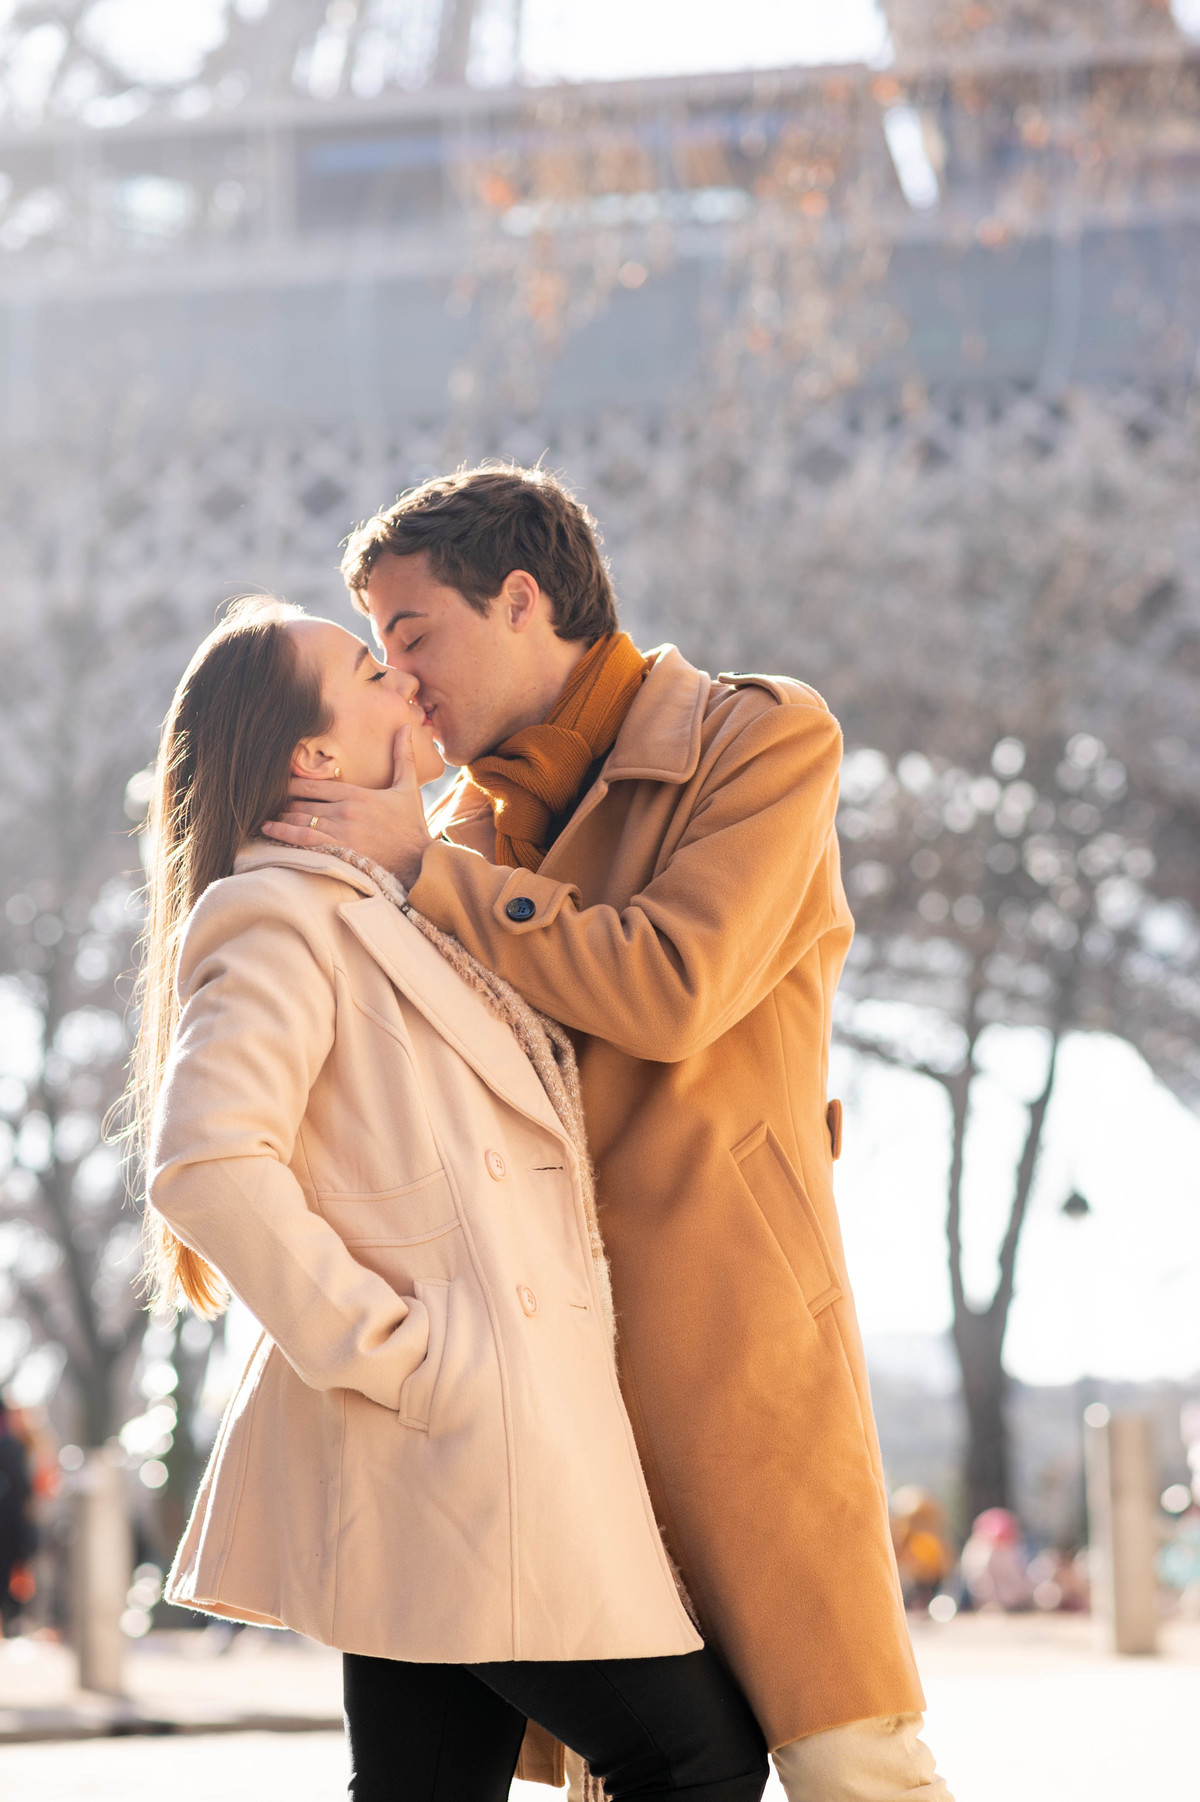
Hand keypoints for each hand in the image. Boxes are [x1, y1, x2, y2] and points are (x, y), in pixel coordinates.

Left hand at [262, 723, 432, 888]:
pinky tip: (269, 830)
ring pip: (300, 818)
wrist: (418, 862)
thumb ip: (403, 757)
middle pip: (303, 801)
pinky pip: (304, 839)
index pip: (315, 784)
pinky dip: (283, 834)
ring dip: (280, 816)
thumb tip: (406, 727)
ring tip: (264, 814)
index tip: (279, 780)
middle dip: (284, 800)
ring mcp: (340, 832)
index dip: (293, 782)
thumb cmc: (412, 827)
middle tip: (267, 798)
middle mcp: (345, 811)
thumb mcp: (409, 788)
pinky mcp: (338, 851)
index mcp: (358, 794)